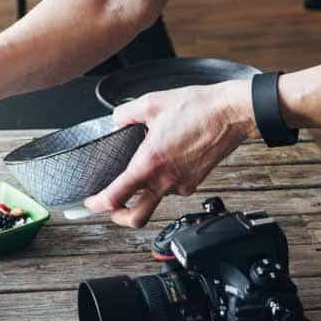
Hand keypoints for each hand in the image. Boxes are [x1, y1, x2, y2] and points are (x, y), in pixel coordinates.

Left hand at [83, 84, 257, 228]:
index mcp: (149, 163)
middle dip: (118, 217)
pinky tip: (164, 161)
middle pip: (136, 217)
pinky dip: (162, 180)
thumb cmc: (197, 107)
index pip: (115, 197)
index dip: (97, 204)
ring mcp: (181, 185)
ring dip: (142, 192)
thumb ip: (125, 114)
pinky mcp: (194, 183)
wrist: (230, 113)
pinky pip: (171, 188)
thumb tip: (115, 121)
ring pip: (155, 199)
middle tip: (110, 207)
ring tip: (140, 171)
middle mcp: (165, 180)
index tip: (90, 202)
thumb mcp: (151, 103)